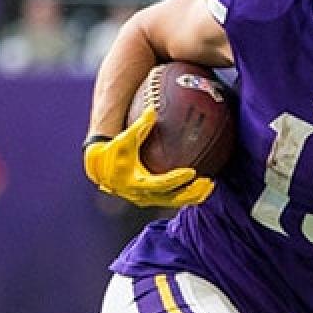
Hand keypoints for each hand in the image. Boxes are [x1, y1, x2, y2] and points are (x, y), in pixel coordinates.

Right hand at [83, 108, 213, 207]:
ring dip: (194, 195)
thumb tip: (152, 110)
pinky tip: (202, 184)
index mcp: (137, 184)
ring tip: (210, 184)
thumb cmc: (114, 153)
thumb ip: (139, 127)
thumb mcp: (124, 140)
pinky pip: (174, 199)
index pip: (161, 184)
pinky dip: (188, 194)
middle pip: (173, 199)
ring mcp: (150, 199)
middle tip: (208, 181)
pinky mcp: (154, 198)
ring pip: (176, 202)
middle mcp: (144, 196)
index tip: (192, 171)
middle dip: (192, 192)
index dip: (176, 179)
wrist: (103, 170)